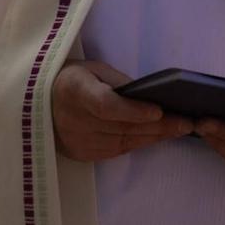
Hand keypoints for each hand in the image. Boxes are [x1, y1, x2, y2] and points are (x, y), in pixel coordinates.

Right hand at [50, 60, 193, 162]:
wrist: (38, 103)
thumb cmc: (71, 80)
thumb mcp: (93, 70)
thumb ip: (118, 83)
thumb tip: (150, 97)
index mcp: (74, 91)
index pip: (106, 106)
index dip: (133, 111)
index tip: (159, 111)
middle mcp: (74, 121)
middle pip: (122, 127)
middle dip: (158, 126)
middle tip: (187, 122)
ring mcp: (77, 142)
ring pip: (124, 142)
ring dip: (154, 137)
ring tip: (180, 129)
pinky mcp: (82, 154)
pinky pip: (117, 150)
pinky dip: (139, 143)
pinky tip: (158, 137)